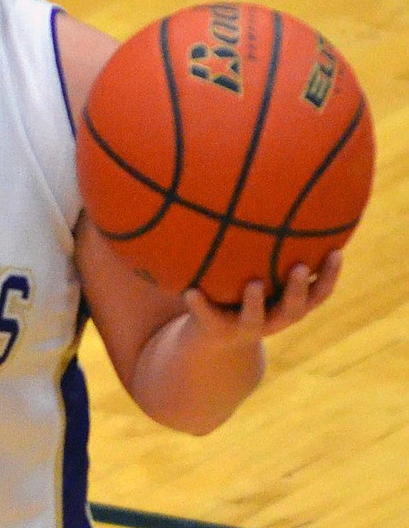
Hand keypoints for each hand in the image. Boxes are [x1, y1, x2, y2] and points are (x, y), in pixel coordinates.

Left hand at [182, 249, 342, 341]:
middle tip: (299, 267)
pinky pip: (208, 317)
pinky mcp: (216, 330)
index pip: (319, 293)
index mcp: (290, 305)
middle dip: (297, 289)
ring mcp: (245, 327)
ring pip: (254, 319)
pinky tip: (190, 291)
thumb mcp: (265, 273)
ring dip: (255, 302)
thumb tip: (289, 188)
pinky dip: (199, 305)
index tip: (337, 252)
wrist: (215, 339)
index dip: (329, 275)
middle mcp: (273, 319)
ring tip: (254, 284)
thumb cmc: (247, 294)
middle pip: (293, 309)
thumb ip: (277, 247)